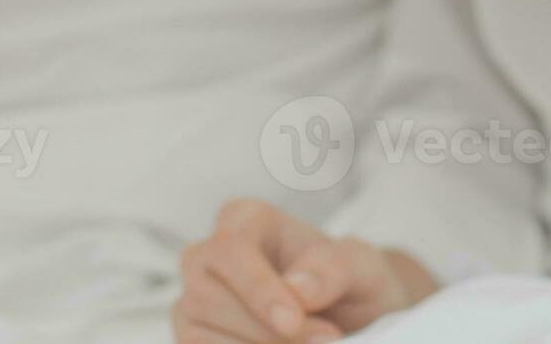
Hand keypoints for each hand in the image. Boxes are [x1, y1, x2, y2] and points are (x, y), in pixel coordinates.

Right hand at [173, 198, 436, 343]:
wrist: (347, 311)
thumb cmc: (345, 279)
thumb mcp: (357, 266)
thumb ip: (330, 271)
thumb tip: (297, 291)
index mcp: (245, 219)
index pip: (230, 249)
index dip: (258, 289)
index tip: (293, 322)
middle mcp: (208, 255)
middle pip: (208, 297)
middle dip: (263, 331)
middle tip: (323, 341)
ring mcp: (194, 298)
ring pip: (198, 332)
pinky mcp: (193, 333)